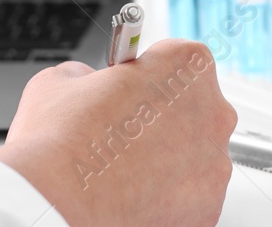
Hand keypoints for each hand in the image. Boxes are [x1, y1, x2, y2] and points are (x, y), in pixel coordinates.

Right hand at [0, 39, 236, 226]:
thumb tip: (89, 84)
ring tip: (123, 170)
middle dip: (162, 117)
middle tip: (123, 132)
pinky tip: (133, 195)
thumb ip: (90, 75)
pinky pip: (190, 197)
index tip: (130, 87)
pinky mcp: (208, 212)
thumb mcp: (61, 80)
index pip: (178, 59)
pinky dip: (167, 197)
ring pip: (196, 156)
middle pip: (194, 107)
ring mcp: (215, 166)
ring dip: (167, 159)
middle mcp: (214, 113)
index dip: (148, 73)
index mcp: (187, 67)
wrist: (56, 209)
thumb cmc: (61, 145)